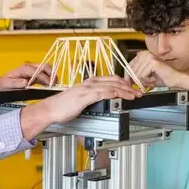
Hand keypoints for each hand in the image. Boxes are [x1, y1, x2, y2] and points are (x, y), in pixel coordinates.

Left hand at [0, 63, 52, 91]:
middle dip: (51, 73)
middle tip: (55, 83)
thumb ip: (17, 83)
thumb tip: (26, 82)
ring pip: (45, 69)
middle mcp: (28, 67)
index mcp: (23, 69)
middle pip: (43, 66)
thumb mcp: (8, 84)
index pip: (37, 71)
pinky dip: (48, 78)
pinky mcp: (32, 76)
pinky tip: (50, 84)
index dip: (44, 77)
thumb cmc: (2, 85)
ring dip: (51, 75)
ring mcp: (31, 71)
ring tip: (55, 84)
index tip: (49, 84)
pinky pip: (43, 75)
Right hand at [20, 76, 141, 138]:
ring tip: (135, 96)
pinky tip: (122, 97)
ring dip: (126, 91)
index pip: (111, 79)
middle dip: (128, 86)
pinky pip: (104, 93)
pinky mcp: (85, 96)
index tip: (132, 88)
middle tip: (138, 92)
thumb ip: (92, 98)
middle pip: (114, 81)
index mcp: (89, 82)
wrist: (50, 110)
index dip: (124, 83)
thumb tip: (103, 102)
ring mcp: (87, 89)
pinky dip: (116, 94)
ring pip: (112, 86)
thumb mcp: (81, 100)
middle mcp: (89, 83)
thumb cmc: (63, 106)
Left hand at [128, 51, 183, 88]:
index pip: (128, 65)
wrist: (175, 79)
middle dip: (136, 80)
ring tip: (152, 80)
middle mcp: (144, 54)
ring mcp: (148, 57)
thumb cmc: (162, 78)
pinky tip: (154, 79)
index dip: (128, 76)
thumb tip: (126, 79)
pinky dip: (148, 81)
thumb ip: (135, 75)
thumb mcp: (145, 76)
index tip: (129, 83)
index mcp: (142, 55)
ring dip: (143, 81)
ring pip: (136, 74)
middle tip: (144, 84)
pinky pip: (142, 75)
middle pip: (131, 70)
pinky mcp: (152, 62)